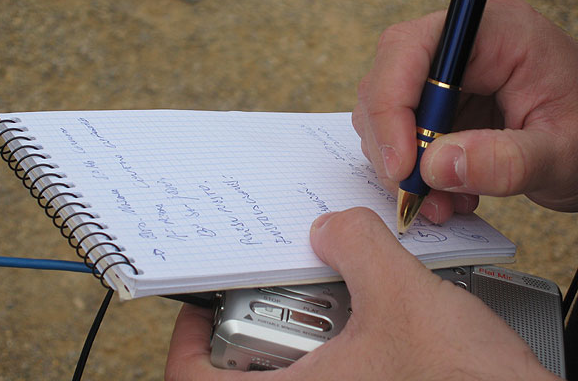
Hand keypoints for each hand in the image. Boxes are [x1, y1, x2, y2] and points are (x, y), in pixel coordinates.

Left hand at [165, 208, 556, 380]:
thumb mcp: (405, 297)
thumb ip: (358, 244)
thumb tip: (332, 225)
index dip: (187, 340)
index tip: (201, 305)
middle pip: (244, 368)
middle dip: (261, 320)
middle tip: (281, 289)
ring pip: (292, 372)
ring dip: (305, 331)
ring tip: (338, 300)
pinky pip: (331, 375)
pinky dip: (337, 345)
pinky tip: (370, 320)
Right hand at [353, 0, 577, 223]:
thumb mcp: (562, 154)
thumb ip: (506, 160)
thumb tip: (435, 167)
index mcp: (496, 32)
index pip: (411, 48)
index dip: (391, 104)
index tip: (403, 165)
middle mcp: (461, 47)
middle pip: (387, 81)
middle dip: (392, 143)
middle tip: (416, 193)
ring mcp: (444, 76)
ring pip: (384, 111)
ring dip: (399, 163)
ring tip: (441, 200)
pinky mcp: (436, 103)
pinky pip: (398, 133)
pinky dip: (410, 169)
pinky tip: (444, 191)